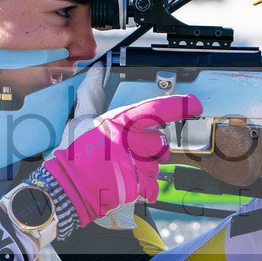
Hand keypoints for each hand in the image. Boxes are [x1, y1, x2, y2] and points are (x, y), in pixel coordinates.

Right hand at [44, 94, 201, 226]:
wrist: (66, 185)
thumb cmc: (72, 152)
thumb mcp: (80, 118)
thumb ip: (92, 94)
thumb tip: (97, 70)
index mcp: (118, 122)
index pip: (154, 109)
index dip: (178, 106)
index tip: (195, 104)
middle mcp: (129, 141)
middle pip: (159, 142)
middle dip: (151, 149)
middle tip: (132, 154)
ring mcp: (134, 164)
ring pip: (157, 165)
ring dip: (145, 169)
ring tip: (124, 171)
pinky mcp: (135, 185)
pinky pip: (153, 187)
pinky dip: (146, 190)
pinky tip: (131, 186)